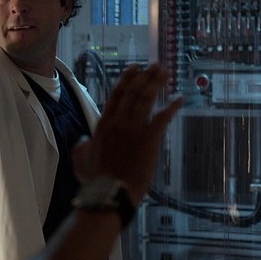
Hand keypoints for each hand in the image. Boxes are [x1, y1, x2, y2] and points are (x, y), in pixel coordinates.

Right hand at [72, 63, 182, 202]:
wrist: (109, 193)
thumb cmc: (95, 182)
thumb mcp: (82, 162)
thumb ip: (82, 148)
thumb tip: (83, 141)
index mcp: (103, 125)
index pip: (116, 95)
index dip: (126, 79)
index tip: (134, 69)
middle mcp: (118, 122)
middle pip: (133, 91)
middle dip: (145, 76)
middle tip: (155, 66)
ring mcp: (134, 128)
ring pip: (146, 98)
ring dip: (157, 83)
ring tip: (165, 73)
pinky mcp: (149, 138)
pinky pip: (163, 116)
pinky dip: (172, 106)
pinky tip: (179, 99)